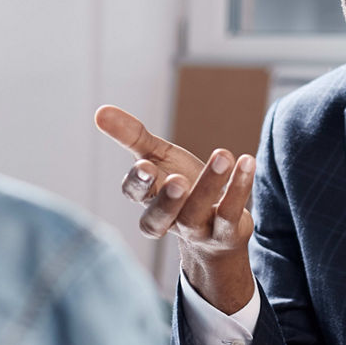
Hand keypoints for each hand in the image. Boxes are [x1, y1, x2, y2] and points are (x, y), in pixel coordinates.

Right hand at [94, 104, 256, 311]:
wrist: (216, 231)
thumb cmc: (180, 186)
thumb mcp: (156, 158)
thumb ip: (131, 137)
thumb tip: (99, 111)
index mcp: (148, 199)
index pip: (136, 195)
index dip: (139, 184)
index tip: (145, 167)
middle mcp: (169, 219)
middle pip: (160, 216)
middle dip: (167, 199)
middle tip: (178, 180)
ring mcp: (197, 230)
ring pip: (198, 212)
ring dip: (210, 183)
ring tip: (223, 155)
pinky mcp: (226, 233)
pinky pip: (231, 213)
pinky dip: (239, 187)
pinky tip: (246, 161)